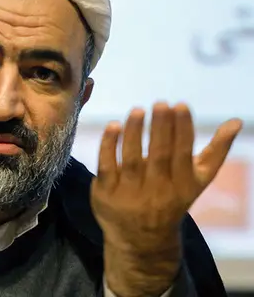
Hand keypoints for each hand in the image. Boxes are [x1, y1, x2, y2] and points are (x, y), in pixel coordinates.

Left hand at [90, 102, 241, 295]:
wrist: (141, 239)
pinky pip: (106, 165)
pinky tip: (114, 125)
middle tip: (160, 103)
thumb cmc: (172, 198)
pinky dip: (109, 145)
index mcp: (182, 186)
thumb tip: (236, 121)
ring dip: (135, 132)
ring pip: (132, 159)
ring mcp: (129, 193)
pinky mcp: (105, 193)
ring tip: (138, 110)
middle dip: (161, 128)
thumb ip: (216, 151)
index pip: (183, 154)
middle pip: (159, 156)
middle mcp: (157, 191)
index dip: (182, 129)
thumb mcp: (197, 180)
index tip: (180, 105)